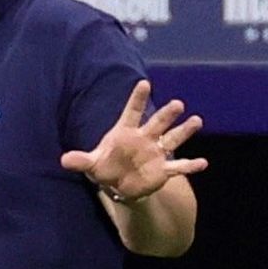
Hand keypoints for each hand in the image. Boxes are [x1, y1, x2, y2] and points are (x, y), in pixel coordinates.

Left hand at [60, 80, 207, 202]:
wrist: (119, 185)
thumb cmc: (105, 167)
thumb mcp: (91, 164)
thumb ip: (80, 161)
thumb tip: (64, 160)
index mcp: (125, 132)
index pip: (132, 112)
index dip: (137, 99)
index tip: (144, 83)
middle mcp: (144, 139)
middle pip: (157, 123)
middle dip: (167, 114)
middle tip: (177, 104)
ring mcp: (155, 153)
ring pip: (172, 139)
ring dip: (184, 131)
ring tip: (196, 120)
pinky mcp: (162, 170)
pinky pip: (178, 167)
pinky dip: (190, 165)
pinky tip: (203, 163)